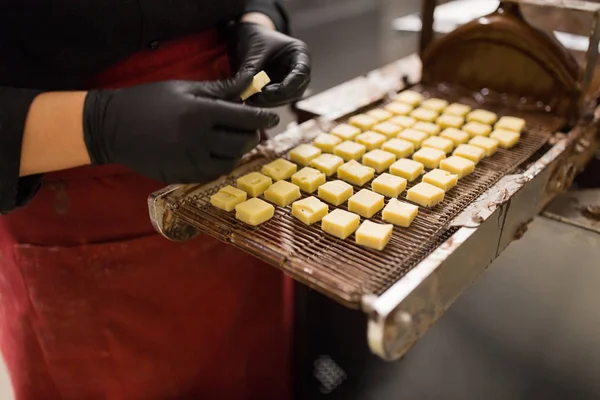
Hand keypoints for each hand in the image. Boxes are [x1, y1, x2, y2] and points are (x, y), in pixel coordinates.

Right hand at [82, 76, 278, 182]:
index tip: (273, 117)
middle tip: (254, 129)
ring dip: (239, 152)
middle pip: (242, 142)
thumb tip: (248, 85)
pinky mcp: (182, 175)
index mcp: (200, 112)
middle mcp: (198, 139)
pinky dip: (223, 164)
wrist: (111, 126)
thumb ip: (219, 89)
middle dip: (253, 135)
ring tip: (237, 141)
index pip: (245, 117)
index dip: (263, 118)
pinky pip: (213, 174)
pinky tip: (220, 154)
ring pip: (231, 161)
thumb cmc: (148, 100)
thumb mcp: (184, 88)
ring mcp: (189, 160)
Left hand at [231, 22, 310, 107]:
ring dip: (269, 102)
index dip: (287, 85)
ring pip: (286, 98)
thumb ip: (251, 70)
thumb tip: (244, 91)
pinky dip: (264, 101)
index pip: (302, 73)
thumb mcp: (253, 51)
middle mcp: (299, 69)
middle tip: (255, 97)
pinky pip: (277, 100)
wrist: (246, 36)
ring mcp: (291, 81)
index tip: (268, 91)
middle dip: (276, 97)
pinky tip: (250, 99)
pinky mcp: (281, 89)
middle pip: (296, 90)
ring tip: (250, 98)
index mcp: (300, 54)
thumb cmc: (254, 37)